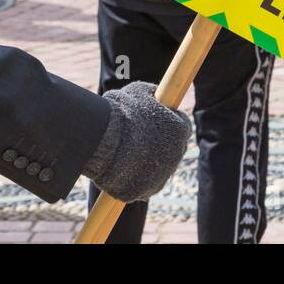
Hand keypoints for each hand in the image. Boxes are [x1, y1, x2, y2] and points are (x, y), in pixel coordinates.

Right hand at [81, 81, 190, 202]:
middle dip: (159, 144)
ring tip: (122, 152)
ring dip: (146, 162)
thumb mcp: (139, 92)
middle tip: (138, 138)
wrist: (102, 139)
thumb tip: (155, 95)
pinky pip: (142, 185)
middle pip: (172, 150)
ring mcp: (161, 176)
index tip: (157, 120)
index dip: (168, 122)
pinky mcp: (144, 191)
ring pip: (157, 169)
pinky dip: (133, 179)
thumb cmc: (120, 111)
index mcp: (179, 129)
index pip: (181, 126)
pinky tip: (118, 168)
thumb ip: (151, 96)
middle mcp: (176, 154)